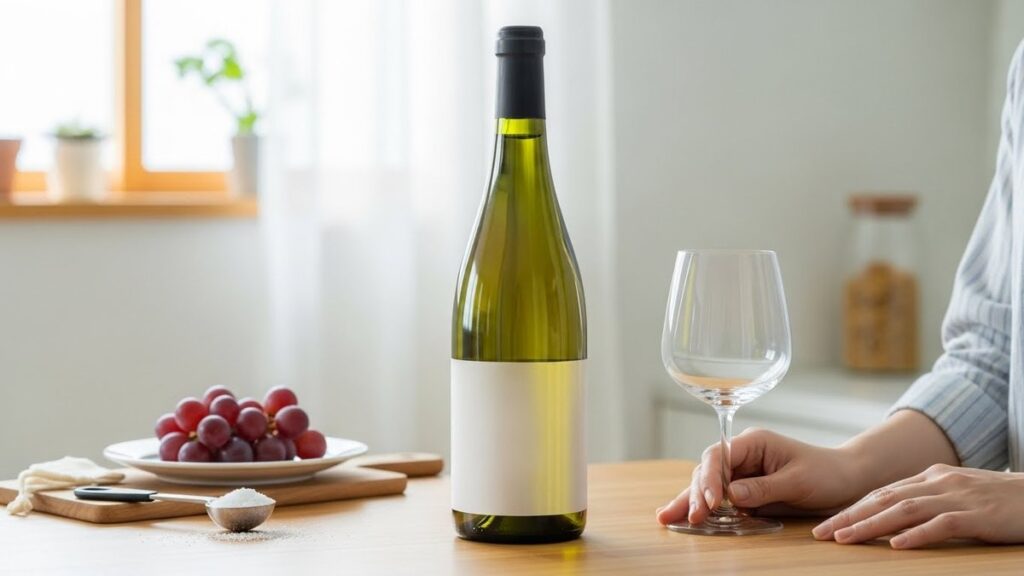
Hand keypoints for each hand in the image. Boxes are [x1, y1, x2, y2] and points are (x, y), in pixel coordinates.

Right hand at [656, 428, 866, 525]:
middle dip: (696, 494)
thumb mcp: (797, 481)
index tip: (711, 502)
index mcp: (753, 442)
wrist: (846, 480)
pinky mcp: (745, 490)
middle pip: (707, 471)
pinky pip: (720, 499)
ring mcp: (742, 473)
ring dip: (691, 502)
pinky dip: (704, 509)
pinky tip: (685, 518)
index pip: (719, 455)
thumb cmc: (827, 473)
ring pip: (707, 485)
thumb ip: (763, 488)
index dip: (710, 478)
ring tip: (668, 518)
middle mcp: (742, 455)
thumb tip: (732, 496)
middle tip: (691, 518)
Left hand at [813, 464, 1023, 548]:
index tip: (827, 524)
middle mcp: (939, 483)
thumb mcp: (958, 495)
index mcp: (931, 477)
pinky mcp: (978, 515)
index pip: (882, 494)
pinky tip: (897, 544)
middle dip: (850, 516)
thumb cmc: (999, 500)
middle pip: (885, 499)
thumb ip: (928, 501)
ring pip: (905, 510)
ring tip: (846, 538)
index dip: (853, 509)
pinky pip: (943, 524)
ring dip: (871, 525)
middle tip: (822, 533)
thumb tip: (894, 518)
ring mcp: (958, 497)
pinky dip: (918, 535)